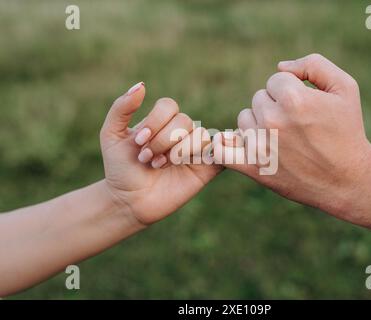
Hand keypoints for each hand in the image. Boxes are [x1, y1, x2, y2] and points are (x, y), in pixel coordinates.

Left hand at [100, 82, 221, 224]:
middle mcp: (180, 133)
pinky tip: (184, 163)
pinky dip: (207, 153)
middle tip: (147, 159)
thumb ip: (121, 108)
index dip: (155, 121)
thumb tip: (141, 85)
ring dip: (177, 151)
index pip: (169, 106)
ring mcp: (194, 150)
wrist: (128, 201)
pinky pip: (217, 152)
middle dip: (162, 140)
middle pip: (184, 121)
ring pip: (200, 135)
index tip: (138, 142)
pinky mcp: (206, 169)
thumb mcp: (111, 135)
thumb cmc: (120, 168)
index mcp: (161, 122)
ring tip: (159, 166)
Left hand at [214, 54, 370, 217]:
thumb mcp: (345, 87)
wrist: (347, 180)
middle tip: (297, 125)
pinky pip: (223, 150)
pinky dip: (225, 146)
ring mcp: (260, 145)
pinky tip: (235, 145)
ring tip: (282, 138)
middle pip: (259, 98)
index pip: (275, 80)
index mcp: (293, 99)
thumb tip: (280, 67)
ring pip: (244, 119)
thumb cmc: (347, 131)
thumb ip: (313, 65)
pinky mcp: (252, 167)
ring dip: (258, 124)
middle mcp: (273, 120)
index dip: (292, 90)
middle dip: (276, 107)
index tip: (306, 107)